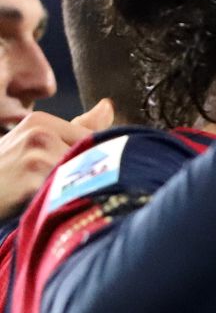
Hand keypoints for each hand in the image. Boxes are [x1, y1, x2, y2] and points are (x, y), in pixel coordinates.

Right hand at [0, 101, 115, 216]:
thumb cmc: (6, 172)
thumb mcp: (35, 142)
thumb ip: (76, 128)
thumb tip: (108, 106)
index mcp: (41, 121)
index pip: (96, 138)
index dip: (101, 160)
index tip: (93, 174)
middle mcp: (40, 133)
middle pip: (94, 157)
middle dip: (93, 176)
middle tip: (74, 189)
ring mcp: (36, 156)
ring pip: (85, 176)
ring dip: (81, 190)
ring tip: (61, 197)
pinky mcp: (34, 181)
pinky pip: (70, 192)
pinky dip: (68, 201)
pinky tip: (52, 206)